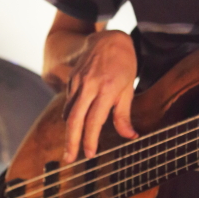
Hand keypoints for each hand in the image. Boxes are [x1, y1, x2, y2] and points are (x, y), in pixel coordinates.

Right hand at [62, 30, 137, 162]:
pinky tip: (74, 126)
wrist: (109, 39)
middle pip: (74, 119)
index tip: (90, 155)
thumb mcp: (128, 88)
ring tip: (71, 148)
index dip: (90, 140)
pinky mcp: (71, 79)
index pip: (94, 120)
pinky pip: (68, 102)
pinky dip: (69, 117)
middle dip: (71, 142)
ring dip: (69, 132)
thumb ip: (124, 114)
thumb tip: (130, 136)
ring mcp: (77, 82)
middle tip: (70, 159)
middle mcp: (88, 86)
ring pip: (68, 112)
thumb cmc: (124, 64)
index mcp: (105, 89)